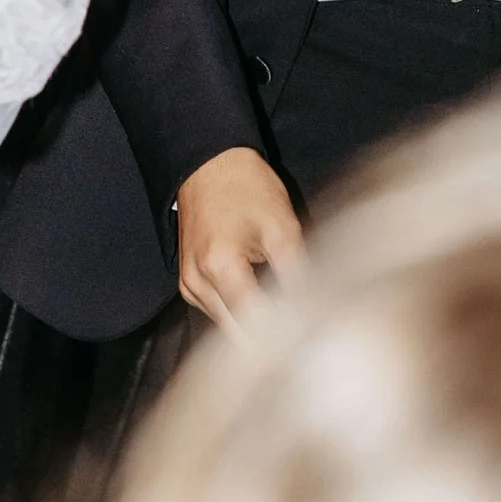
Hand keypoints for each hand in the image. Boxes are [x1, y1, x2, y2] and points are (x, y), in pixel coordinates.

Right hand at [176, 145, 303, 325]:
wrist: (209, 162)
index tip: (310, 335)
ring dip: (253, 328)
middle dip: (269, 339)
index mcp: (221, 266)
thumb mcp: (282, 226)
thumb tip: (312, 311)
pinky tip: (262, 305)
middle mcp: (198, 282)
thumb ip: (296, 273)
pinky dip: (238, 314)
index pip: (255, 324)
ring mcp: (189, 284)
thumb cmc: (246, 186)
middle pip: (236, 334)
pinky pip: (216, 313)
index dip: (286, 335)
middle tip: (302, 334)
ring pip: (226, 327)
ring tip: (285, 320)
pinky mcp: (189, 282)